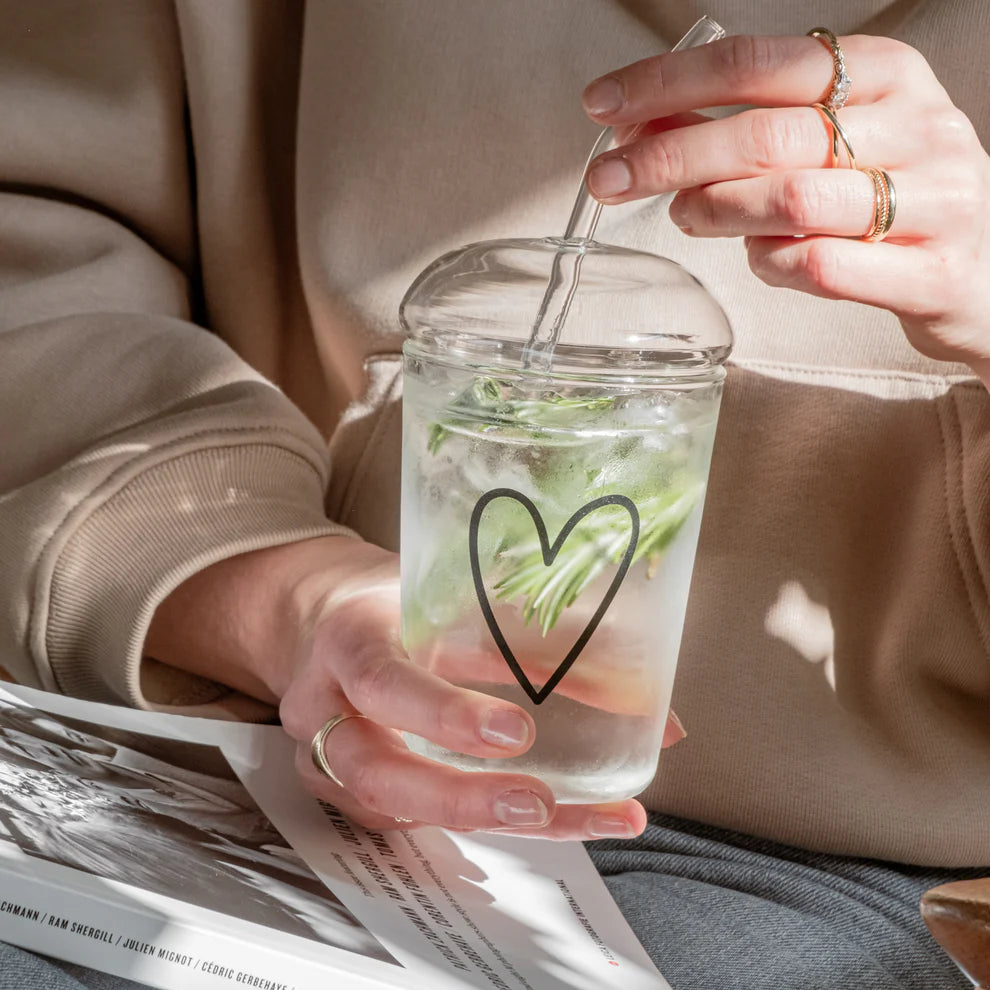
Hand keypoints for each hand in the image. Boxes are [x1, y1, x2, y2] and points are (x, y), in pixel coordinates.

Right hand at [146, 536, 684, 836]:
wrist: (326, 623)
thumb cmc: (394, 607)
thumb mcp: (446, 600)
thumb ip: (527, 642)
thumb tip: (644, 702)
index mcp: (350, 642)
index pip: (384, 682)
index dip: (444, 714)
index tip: (518, 733)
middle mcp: (329, 710)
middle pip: (378, 773)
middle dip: (462, 798)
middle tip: (538, 805)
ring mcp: (333, 762)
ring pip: (397, 810)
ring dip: (489, 823)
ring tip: (577, 819)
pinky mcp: (356, 794)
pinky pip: (413, 821)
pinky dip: (485, 825)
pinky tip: (557, 820)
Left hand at [581, 34, 989, 378]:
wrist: (987, 271)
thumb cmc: (890, 199)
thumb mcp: (829, 144)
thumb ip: (747, 131)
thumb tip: (644, 126)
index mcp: (884, 74)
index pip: (755, 63)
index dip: (668, 83)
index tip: (602, 106)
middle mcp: (917, 125)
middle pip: (763, 133)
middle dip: (669, 155)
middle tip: (608, 178)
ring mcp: (934, 198)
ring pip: (790, 200)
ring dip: (716, 211)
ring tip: (686, 217)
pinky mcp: (933, 272)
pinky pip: (820, 266)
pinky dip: (769, 265)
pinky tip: (758, 259)